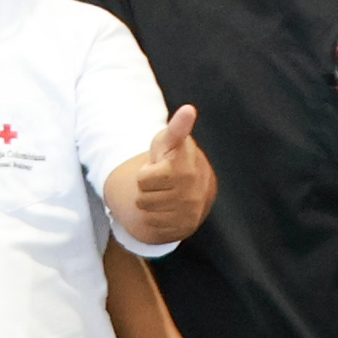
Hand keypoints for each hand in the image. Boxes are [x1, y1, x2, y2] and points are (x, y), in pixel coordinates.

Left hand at [112, 105, 215, 244]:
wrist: (195, 187)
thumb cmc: (175, 158)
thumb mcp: (171, 141)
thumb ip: (177, 127)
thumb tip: (188, 110)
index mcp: (185, 169)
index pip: (143, 179)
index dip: (146, 172)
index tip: (159, 165)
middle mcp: (190, 192)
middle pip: (142, 198)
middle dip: (147, 188)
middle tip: (161, 181)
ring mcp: (189, 211)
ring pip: (146, 212)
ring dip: (149, 203)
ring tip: (163, 192)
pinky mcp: (185, 227)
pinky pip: (153, 225)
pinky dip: (155, 217)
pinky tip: (166, 207)